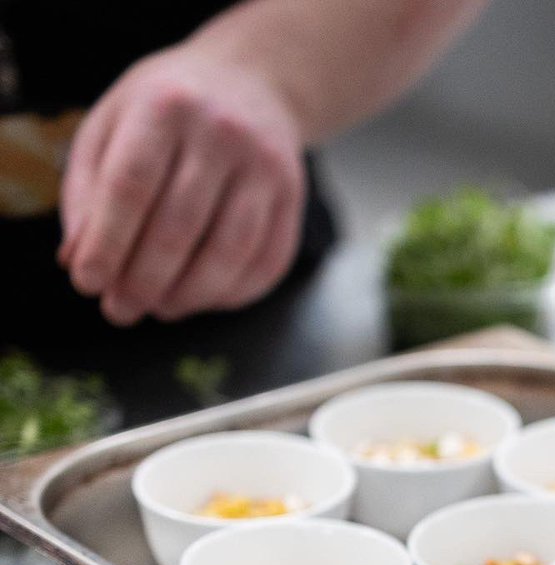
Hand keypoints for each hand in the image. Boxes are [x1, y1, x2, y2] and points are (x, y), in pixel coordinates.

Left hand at [59, 43, 305, 324]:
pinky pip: (266, 263)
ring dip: (190, 296)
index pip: (130, 186)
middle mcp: (222, 133)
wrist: (251, 82)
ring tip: (160, 309)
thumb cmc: (168, 111)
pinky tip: (202, 300)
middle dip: (144, 281)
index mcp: (165, 105)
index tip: (88, 283)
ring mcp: (265, 167)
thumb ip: (89, 190)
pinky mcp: (293, 199)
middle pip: (179, 227)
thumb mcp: (113, 124)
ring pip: (229, 253)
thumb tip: (80, 260)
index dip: (106, 243)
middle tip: (120, 310)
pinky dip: (232, 294)